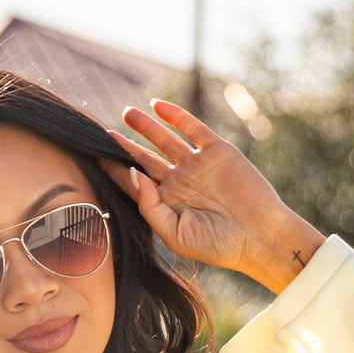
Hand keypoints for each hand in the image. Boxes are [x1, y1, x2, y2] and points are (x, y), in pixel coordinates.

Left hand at [98, 99, 324, 294]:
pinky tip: (157, 107)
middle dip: (125, 145)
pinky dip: (176, 116)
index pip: (135, 183)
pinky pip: (193, 129)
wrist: (259, 238)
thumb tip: (133, 174)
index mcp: (168, 205)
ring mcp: (198, 165)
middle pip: (146, 158)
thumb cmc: (218, 245)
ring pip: (166, 140)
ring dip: (146, 126)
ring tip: (125, 112)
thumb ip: (150, 206)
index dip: (114, 170)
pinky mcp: (217, 151)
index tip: (93, 157)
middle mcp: (180, 183)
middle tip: (102, 133)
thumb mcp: (175, 234)